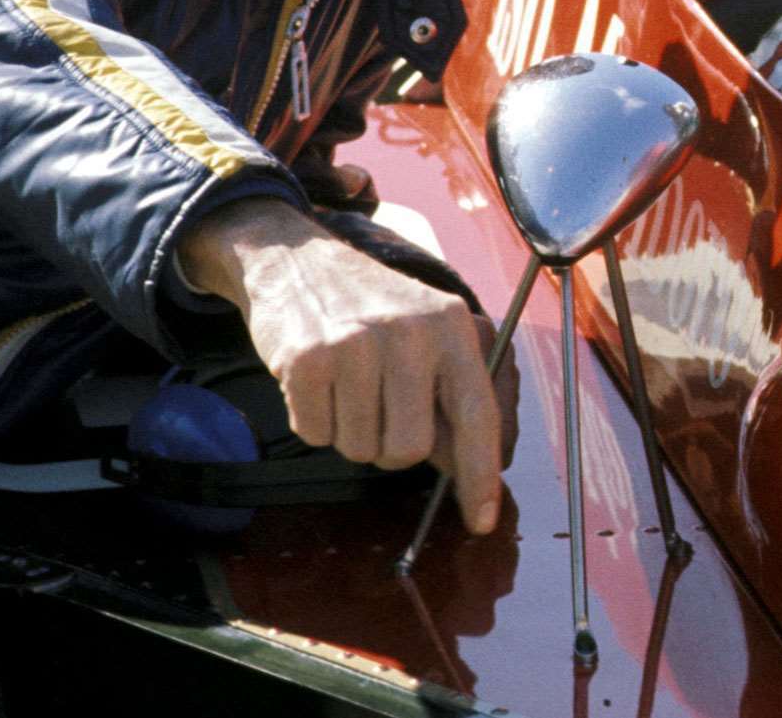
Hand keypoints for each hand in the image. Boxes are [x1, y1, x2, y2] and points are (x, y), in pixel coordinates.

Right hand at [178, 198, 505, 532]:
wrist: (299, 261)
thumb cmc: (375, 310)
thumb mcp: (428, 335)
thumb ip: (455, 398)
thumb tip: (472, 469)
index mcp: (452, 327)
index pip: (478, 414)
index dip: (481, 474)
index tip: (482, 519)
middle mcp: (409, 332)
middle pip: (408, 450)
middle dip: (390, 447)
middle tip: (379, 409)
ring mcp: (355, 344)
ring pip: (359, 449)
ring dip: (350, 431)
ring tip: (348, 384)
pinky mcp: (306, 360)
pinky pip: (315, 435)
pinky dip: (315, 420)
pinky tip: (319, 381)